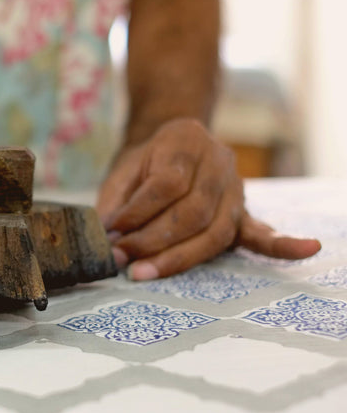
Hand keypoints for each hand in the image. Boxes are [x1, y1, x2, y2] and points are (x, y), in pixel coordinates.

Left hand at [96, 118, 320, 279]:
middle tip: (123, 258)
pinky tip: (306, 249)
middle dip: (153, 240)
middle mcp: (217, 160)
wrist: (176, 141)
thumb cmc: (146, 161)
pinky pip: (261, 231)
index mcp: (184, 139)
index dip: (138, 211)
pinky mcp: (242, 211)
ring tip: (145, 272)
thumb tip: (107, 237)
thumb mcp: (123, 169)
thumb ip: (116, 200)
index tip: (112, 231)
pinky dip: (282, 245)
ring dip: (179, 257)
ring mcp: (235, 187)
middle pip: (192, 211)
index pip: (166, 183)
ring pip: (214, 230)